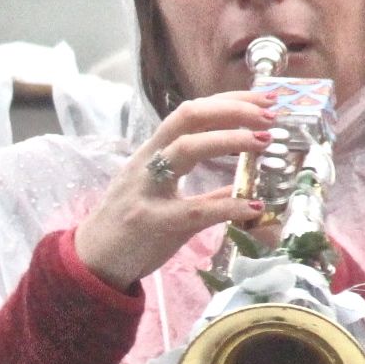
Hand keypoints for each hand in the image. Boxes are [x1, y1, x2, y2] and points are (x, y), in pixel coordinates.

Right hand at [73, 90, 274, 289]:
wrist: (92, 262)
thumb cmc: (128, 228)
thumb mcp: (161, 198)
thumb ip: (202, 189)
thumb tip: (245, 186)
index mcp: (150, 154)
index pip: (189, 113)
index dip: (227, 101)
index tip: (263, 101)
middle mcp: (146, 164)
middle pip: (188, 119)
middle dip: (232, 111)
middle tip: (271, 117)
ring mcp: (147, 191)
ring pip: (186, 149)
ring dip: (230, 140)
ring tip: (264, 142)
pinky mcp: (153, 223)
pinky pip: (196, 210)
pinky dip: (229, 206)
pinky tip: (254, 207)